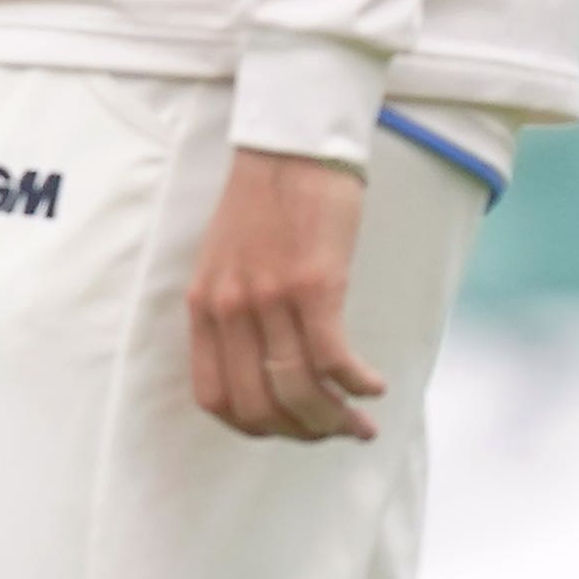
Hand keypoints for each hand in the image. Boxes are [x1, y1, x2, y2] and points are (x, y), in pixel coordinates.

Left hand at [188, 148, 382, 441]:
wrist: (289, 146)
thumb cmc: (264, 203)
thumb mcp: (226, 262)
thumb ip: (235, 312)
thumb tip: (267, 368)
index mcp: (204, 304)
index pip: (215, 396)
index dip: (254, 426)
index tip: (288, 428)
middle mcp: (229, 307)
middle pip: (260, 406)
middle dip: (302, 432)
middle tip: (335, 431)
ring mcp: (269, 297)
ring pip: (300, 391)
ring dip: (335, 420)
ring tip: (361, 421)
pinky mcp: (313, 283)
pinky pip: (335, 359)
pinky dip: (358, 385)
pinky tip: (374, 385)